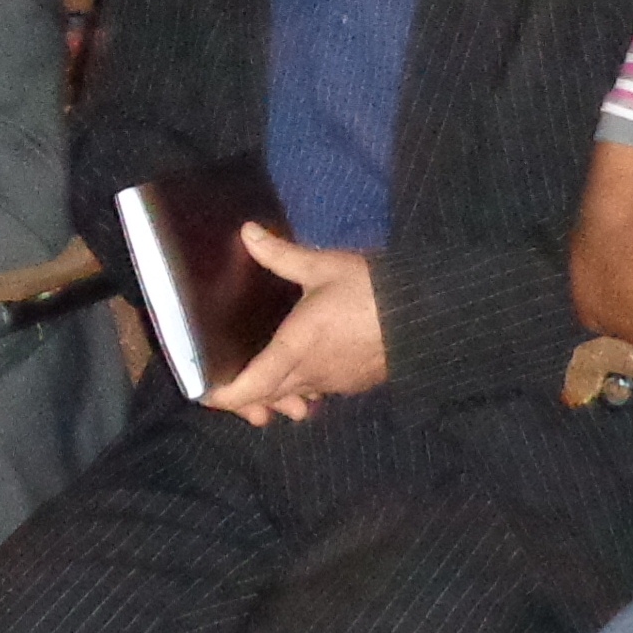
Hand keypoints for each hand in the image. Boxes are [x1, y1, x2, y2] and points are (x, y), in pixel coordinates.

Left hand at [205, 225, 386, 422]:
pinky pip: (317, 392)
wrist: (428, 313)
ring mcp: (334, 383)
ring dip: (274, 395)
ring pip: (293, 398)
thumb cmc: (373, 290)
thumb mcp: (323, 267)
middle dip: (244, 398)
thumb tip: (247, 232)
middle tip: (224, 385)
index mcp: (296, 349)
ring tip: (260, 383)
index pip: (251, 387)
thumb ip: (281, 255)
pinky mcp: (353, 384)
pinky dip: (300, 388)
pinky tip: (299, 369)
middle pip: (267, 399)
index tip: (205, 393)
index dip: (224, 397)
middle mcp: (311, 374)